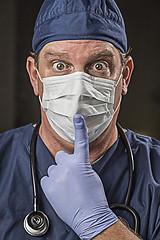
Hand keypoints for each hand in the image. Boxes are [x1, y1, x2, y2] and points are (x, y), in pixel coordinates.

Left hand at [41, 114, 117, 239]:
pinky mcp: (48, 186)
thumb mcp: (92, 175)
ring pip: (53, 168)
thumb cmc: (94, 197)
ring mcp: (56, 176)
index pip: (81, 141)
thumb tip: (73, 164)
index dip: (80, 128)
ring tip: (66, 186)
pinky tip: (59, 191)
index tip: (77, 117)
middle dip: (64, 163)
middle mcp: (67, 166)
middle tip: (70, 175)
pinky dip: (51, 183)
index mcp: (81, 163)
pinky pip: (46, 179)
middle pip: (60, 156)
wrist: (89, 216)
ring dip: (58, 174)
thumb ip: (81, 165)